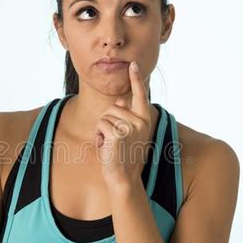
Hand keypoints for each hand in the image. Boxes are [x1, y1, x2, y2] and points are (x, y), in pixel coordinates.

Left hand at [94, 61, 151, 189]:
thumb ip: (126, 116)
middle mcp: (140, 121)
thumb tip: (120, 100)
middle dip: (107, 122)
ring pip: (105, 116)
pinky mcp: (118, 133)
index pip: (140, 95)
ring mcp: (130, 127)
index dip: (136, 79)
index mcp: (145, 119)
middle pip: (113, 107)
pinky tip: (105, 148)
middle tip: (113, 141)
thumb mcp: (128, 134)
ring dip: (102, 130)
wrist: (124, 179)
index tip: (133, 64)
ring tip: (110, 145)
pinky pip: (100, 125)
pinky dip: (98, 137)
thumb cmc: (124, 156)